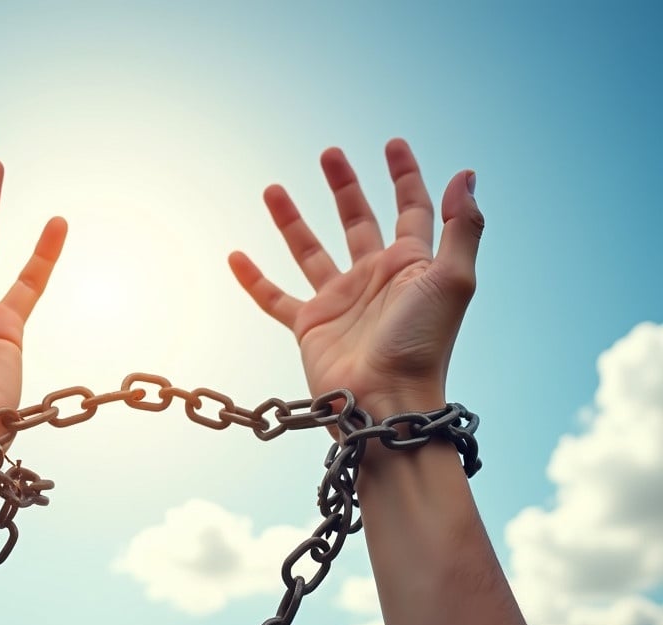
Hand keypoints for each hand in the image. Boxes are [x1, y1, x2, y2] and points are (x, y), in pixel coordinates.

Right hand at [229, 138, 482, 418]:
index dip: (404, 175)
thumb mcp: (453, 279)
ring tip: (274, 189)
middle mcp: (374, 278)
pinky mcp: (309, 326)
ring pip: (310, 251)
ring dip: (292, 220)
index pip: (410, 209)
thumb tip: (465, 175)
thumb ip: (462, 226)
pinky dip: (254, 280)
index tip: (392, 145)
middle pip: (356, 220)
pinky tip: (236, 257)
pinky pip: (275, 298)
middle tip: (330, 154)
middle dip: (344, 186)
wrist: (385, 401)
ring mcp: (339, 302)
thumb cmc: (424, 345)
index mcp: (410, 264)